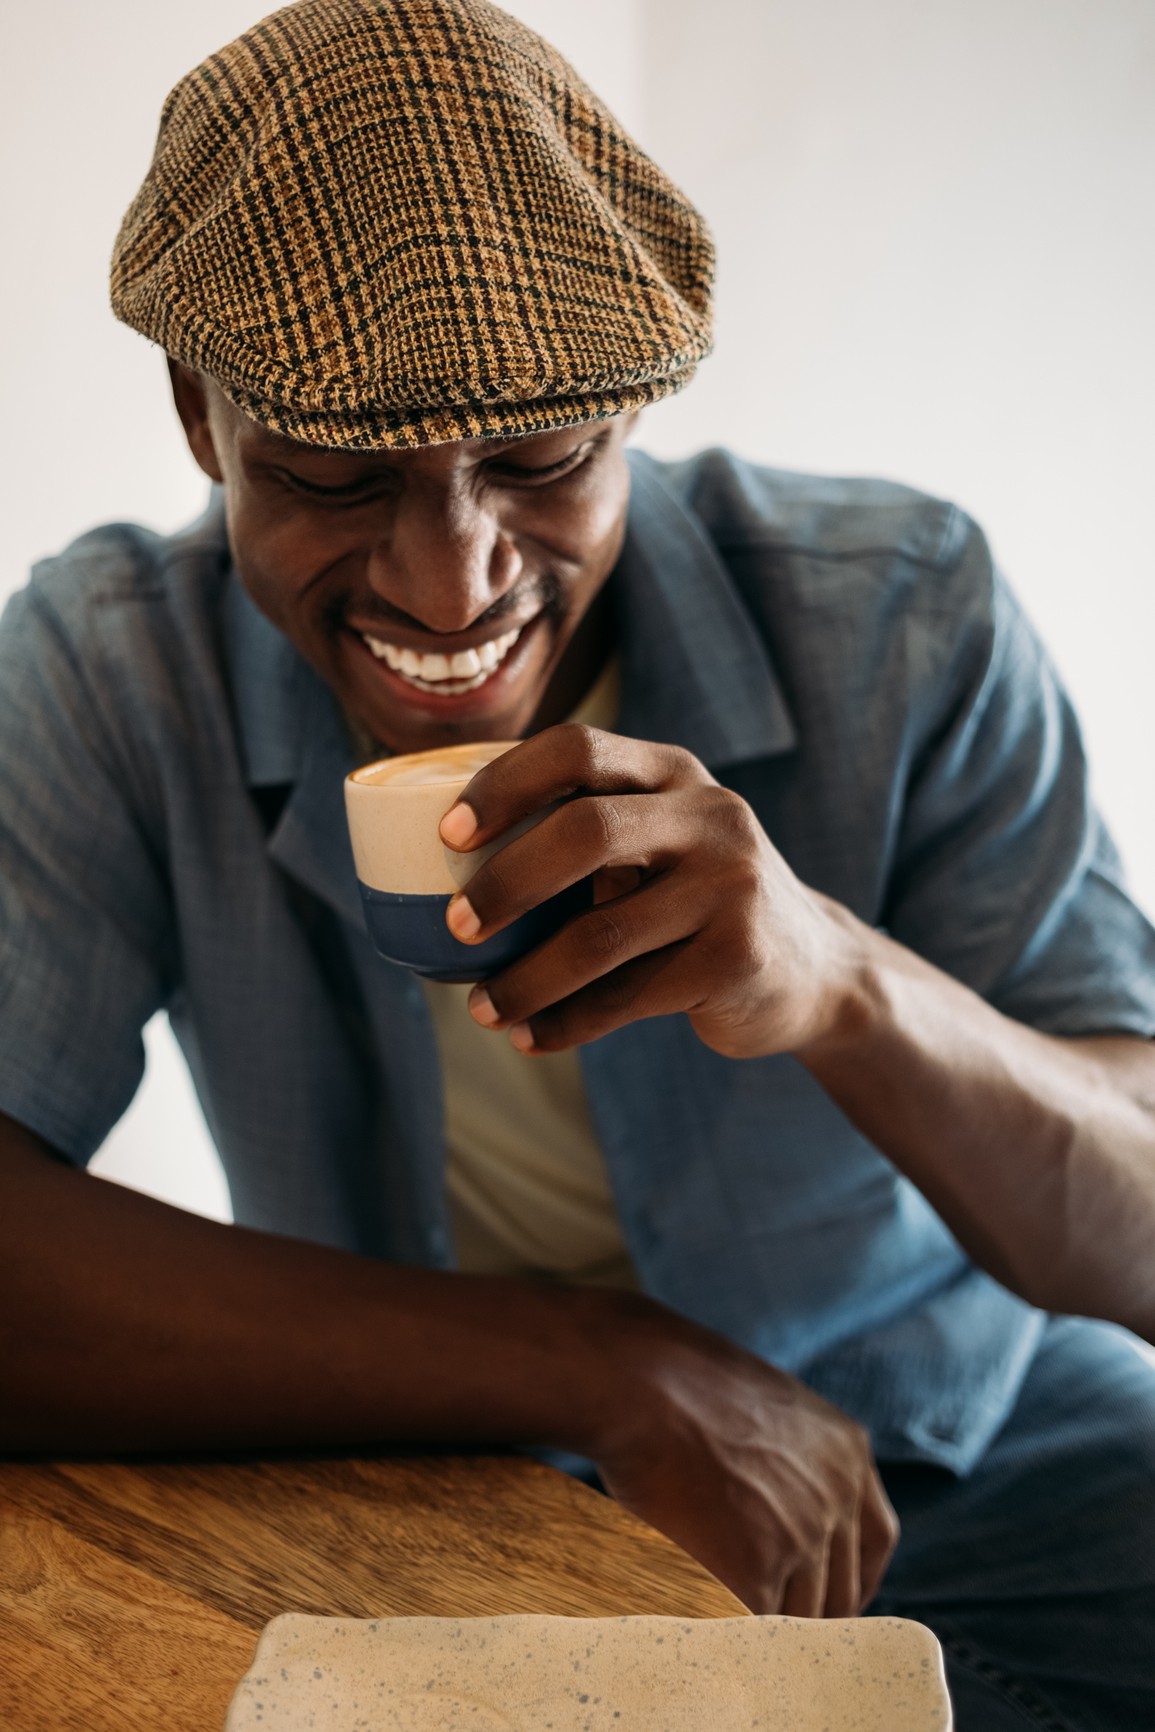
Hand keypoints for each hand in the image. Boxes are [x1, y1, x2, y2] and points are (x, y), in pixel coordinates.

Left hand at [440, 724, 862, 1057]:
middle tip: (455, 926)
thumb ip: (584, 834)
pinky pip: (629, 999)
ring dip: (527, 980)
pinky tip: (531, 1036)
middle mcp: (709, 816)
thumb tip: (440, 867)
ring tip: (482, 1010)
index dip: (506, 784)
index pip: (578, 749)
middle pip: (587, 831)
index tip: (447, 835)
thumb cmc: (696, 901)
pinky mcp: (739, 958)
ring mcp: (731, 887)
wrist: (815, 970)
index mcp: (673, 772)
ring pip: (602, 935)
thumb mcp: (660, 843)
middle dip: (507, 882)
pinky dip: (567, 1023)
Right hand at [589, 1299, 898, 1616]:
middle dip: (805, 1609)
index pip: (876, 1539)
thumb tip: (775, 1508)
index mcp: (847, 1451)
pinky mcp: (753, 1572)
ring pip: (796, 1616)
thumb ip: (789, 1458)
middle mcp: (836, 1496)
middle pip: (841, 1589)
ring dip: (762, 1624)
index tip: (827, 1599)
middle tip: (767, 1625)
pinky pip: (751, 1628)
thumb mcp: (763, 1406)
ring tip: (722, 1621)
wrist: (638, 1383)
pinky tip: (703, 1622)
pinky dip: (729, 1633)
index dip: (851, 1576)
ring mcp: (800, 1536)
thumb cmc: (677, 1380)